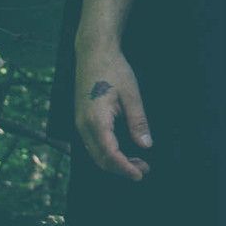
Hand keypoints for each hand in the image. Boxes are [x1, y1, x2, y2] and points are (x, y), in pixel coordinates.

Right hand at [74, 49, 153, 180]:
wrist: (93, 52)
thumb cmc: (113, 69)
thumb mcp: (131, 94)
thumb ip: (138, 121)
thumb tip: (146, 145)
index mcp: (96, 120)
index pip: (110, 154)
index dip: (125, 168)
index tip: (140, 174)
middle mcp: (83, 125)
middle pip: (100, 159)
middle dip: (122, 168)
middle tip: (144, 168)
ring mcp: (80, 123)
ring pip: (95, 153)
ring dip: (115, 162)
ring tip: (137, 161)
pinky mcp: (82, 119)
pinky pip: (92, 144)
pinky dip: (107, 153)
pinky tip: (123, 150)